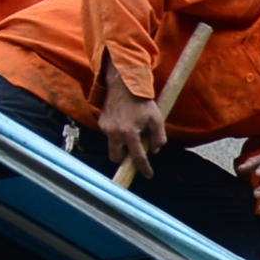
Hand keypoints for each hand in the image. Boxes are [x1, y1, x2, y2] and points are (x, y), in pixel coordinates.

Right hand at [91, 72, 170, 186]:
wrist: (124, 85)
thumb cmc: (143, 102)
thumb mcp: (157, 120)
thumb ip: (159, 139)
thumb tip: (154, 151)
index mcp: (129, 133)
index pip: (137, 157)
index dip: (144, 168)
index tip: (148, 175)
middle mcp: (114, 132)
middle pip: (115, 157)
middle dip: (124, 159)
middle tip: (135, 154)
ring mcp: (105, 127)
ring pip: (112, 146)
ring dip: (121, 146)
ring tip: (132, 134)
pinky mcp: (101, 122)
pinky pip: (109, 135)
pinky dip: (117, 135)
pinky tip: (125, 125)